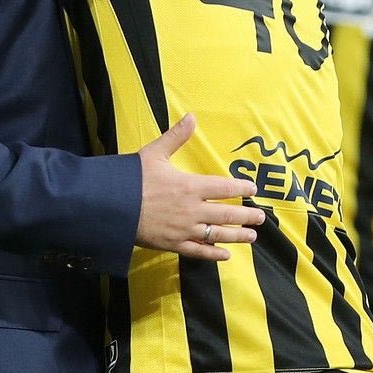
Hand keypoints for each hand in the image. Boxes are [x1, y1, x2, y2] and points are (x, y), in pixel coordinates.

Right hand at [135, 114, 264, 261]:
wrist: (111, 206)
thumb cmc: (133, 178)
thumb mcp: (155, 152)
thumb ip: (176, 136)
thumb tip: (192, 116)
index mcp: (190, 186)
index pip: (224, 187)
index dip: (241, 188)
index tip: (252, 190)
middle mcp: (192, 209)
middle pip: (227, 213)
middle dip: (247, 216)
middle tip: (261, 218)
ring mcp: (184, 229)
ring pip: (218, 234)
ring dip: (237, 236)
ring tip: (252, 237)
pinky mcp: (173, 244)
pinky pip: (199, 251)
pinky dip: (214, 254)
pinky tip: (226, 255)